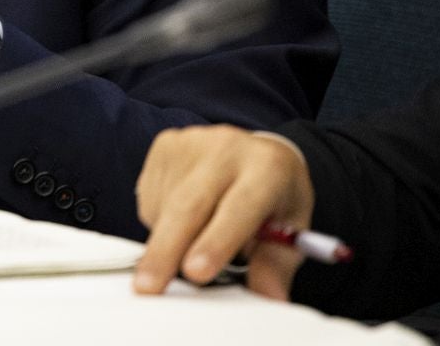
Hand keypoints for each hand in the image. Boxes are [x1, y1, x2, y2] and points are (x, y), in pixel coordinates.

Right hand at [133, 125, 313, 297]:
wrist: (257, 150)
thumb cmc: (274, 194)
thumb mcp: (290, 229)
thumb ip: (275, 264)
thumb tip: (268, 296)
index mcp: (268, 167)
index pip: (239, 206)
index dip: (216, 241)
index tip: (195, 273)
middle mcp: (226, 148)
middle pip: (188, 203)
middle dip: (167, 249)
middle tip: (149, 286)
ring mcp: (190, 143)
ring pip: (165, 206)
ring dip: (167, 242)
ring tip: (191, 248)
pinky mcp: (164, 145)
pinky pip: (151, 199)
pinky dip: (160, 224)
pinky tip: (183, 220)